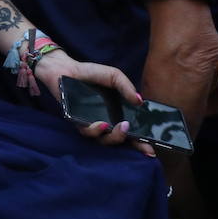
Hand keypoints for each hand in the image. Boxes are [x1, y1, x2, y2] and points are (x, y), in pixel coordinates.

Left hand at [34, 50, 155, 156]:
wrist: (65, 68)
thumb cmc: (91, 73)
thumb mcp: (114, 76)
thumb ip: (126, 87)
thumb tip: (140, 102)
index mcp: (118, 112)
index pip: (133, 130)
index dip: (143, 142)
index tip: (152, 149)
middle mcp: (107, 121)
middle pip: (122, 140)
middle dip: (134, 145)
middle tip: (143, 144)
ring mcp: (92, 124)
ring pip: (106, 140)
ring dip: (116, 137)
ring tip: (123, 127)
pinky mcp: (77, 123)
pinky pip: (88, 133)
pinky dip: (96, 130)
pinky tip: (102, 124)